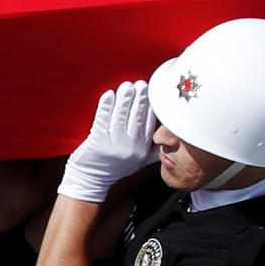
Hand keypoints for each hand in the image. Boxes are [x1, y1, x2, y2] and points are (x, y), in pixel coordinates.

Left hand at [59, 80, 155, 204]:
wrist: (91, 181)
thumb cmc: (115, 167)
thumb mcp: (140, 161)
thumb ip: (154, 149)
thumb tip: (173, 136)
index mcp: (143, 149)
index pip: (150, 123)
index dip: (151, 106)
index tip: (153, 92)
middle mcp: (131, 146)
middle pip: (137, 117)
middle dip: (140, 99)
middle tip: (141, 84)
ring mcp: (114, 144)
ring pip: (121, 116)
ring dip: (124, 99)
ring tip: (126, 86)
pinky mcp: (97, 142)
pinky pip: (102, 120)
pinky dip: (106, 106)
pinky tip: (108, 95)